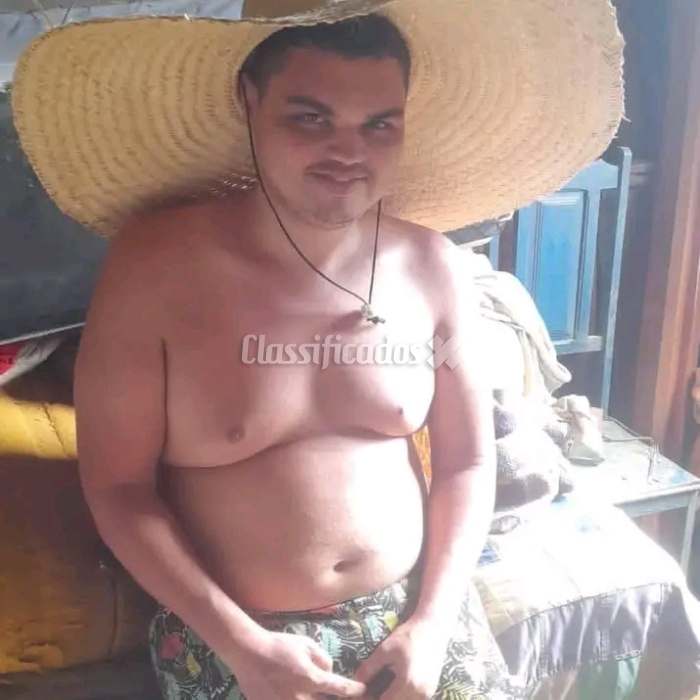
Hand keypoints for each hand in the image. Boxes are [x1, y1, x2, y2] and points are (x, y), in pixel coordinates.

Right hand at [225, 628, 366, 699]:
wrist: (249, 653)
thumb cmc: (280, 646)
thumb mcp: (306, 644)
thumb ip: (323, 659)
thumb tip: (330, 672)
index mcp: (312, 679)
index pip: (340, 688)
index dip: (354, 690)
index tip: (361, 691)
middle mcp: (302, 698)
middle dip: (334, 699)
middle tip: (341, 694)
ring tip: (313, 694)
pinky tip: (296, 695)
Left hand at [354, 618, 449, 699]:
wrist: (433, 627)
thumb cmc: (408, 636)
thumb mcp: (385, 649)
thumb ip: (369, 668)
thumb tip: (355, 682)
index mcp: (408, 684)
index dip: (370, 699)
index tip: (362, 692)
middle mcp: (420, 694)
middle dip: (381, 698)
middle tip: (370, 690)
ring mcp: (427, 694)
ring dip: (391, 698)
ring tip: (380, 688)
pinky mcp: (430, 691)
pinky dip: (401, 696)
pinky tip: (392, 687)